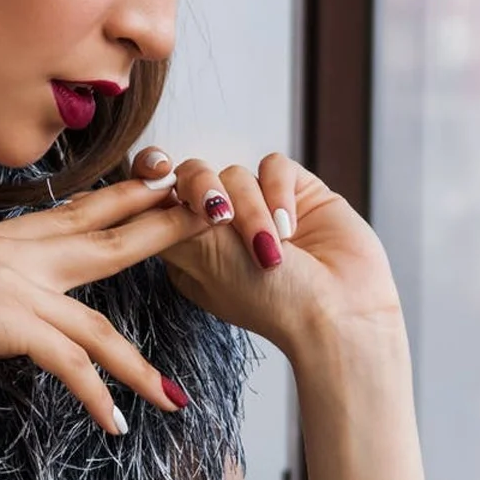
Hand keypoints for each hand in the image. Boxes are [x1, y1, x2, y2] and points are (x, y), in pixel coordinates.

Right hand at [0, 171, 212, 437]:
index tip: (168, 188)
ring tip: (174, 397)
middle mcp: (21, 253)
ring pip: (101, 326)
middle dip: (168, 235)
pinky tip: (116, 424)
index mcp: (7, 238)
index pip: (82, 212)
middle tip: (219, 224)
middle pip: (111, 241)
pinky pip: (70, 364)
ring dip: (140, 368)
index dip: (130, 200)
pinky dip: (96, 396)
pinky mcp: (8, 324)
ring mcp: (18, 287)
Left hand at [142, 147, 406, 358]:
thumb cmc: (266, 301)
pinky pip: (274, 167)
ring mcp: (260, 206)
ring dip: (251, 210)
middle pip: (193, 174)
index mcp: (189, 247)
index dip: (151, 179)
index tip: (156, 177)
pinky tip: (290, 228)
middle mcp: (222, 225)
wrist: (335, 312)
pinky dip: (278, 193)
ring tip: (272, 248)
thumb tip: (144, 186)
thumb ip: (171, 220)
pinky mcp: (297, 191)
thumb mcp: (202, 261)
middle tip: (218, 216)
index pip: (159, 198)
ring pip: (235, 174)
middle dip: (202, 189)